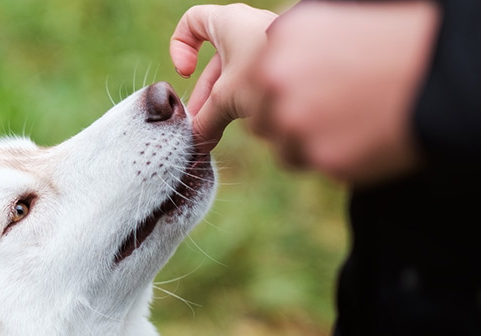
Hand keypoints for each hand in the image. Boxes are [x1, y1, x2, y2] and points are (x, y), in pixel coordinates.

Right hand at [169, 3, 277, 152]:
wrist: (327, 69)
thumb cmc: (269, 71)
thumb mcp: (227, 99)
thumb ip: (206, 120)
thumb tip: (196, 142)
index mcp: (228, 22)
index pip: (192, 22)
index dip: (180, 46)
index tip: (186, 72)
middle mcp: (247, 28)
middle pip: (214, 60)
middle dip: (206, 93)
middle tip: (201, 123)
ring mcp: (268, 44)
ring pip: (237, 73)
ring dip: (226, 101)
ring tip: (221, 131)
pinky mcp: (286, 61)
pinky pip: (258, 78)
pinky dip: (248, 99)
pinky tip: (248, 123)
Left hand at [253, 1, 439, 185]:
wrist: (440, 74)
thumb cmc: (392, 42)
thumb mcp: (331, 22)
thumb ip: (290, 45)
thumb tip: (266, 59)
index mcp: (278, 41)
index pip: (253, 83)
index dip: (277, 94)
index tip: (301, 96)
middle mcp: (276, 80)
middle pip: (261, 120)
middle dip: (287, 122)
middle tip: (326, 115)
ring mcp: (296, 121)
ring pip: (283, 149)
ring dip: (307, 144)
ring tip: (349, 125)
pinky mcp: (323, 157)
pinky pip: (315, 166)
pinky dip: (336, 157)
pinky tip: (363, 137)